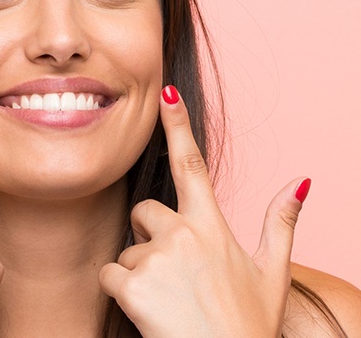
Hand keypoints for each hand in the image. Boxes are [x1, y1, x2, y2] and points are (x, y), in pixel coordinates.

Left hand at [99, 86, 309, 336]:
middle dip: (149, 235)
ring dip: (139, 272)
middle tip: (170, 271)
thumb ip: (281, 223)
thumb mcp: (273, 273)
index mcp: (213, 226)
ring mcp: (158, 257)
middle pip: (144, 211)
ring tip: (167, 300)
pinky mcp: (133, 283)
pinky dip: (120, 292)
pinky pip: (110, 274)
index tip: (167, 95)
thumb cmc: (247, 326)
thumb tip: (299, 182)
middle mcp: (184, 233)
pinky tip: (147, 311)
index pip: (192, 165)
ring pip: (127, 250)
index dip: (179, 126)